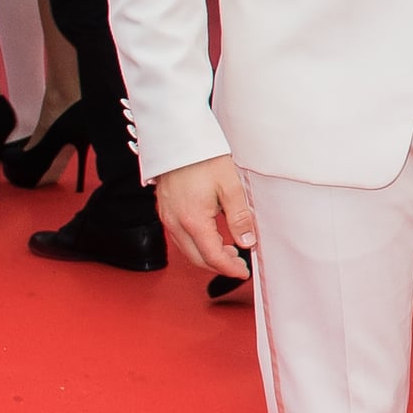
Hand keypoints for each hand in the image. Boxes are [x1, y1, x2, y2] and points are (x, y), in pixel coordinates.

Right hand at [155, 154, 254, 278]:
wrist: (178, 140)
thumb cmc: (204, 158)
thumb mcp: (230, 186)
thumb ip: (239, 217)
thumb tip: (247, 241)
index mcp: (193, 220)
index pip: (212, 256)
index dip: (229, 268)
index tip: (243, 272)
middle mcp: (176, 223)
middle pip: (197, 258)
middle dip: (219, 265)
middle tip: (239, 263)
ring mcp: (168, 218)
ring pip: (187, 249)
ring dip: (207, 255)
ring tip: (230, 249)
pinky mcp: (165, 211)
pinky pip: (180, 237)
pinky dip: (197, 243)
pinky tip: (211, 235)